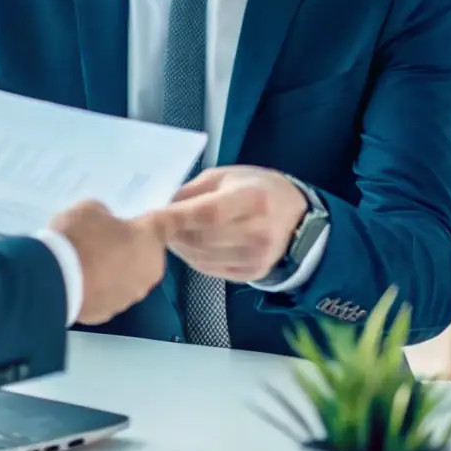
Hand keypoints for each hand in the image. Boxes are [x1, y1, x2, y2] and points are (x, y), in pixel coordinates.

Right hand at [50, 200, 166, 324]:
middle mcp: (148, 270)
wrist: (54, 279)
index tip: (166, 216)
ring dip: (114, 269)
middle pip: (144, 253)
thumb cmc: (78, 237)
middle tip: (103, 236)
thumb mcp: (90, 209)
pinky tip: (80, 278)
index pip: (167, 223)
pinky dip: (99, 287)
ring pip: (127, 276)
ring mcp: (130, 295)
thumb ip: (105, 215)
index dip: (165, 217)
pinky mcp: (110, 312)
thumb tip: (105, 224)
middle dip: (129, 245)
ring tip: (86, 259)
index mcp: (149, 239)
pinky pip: (109, 294)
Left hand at [159, 166, 307, 283]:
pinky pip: (210, 269)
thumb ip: (194, 190)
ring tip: (173, 233)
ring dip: (180, 247)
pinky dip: (193, 258)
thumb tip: (164, 207)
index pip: (209, 213)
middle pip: (202, 239)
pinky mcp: (252, 274)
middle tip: (159, 224)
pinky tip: (190, 245)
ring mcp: (257, 257)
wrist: (296, 217)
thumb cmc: (256, 188)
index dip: (178, 216)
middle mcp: (258, 232)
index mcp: (254, 199)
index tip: (154, 215)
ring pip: (202, 258)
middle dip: (174, 233)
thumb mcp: (226, 176)